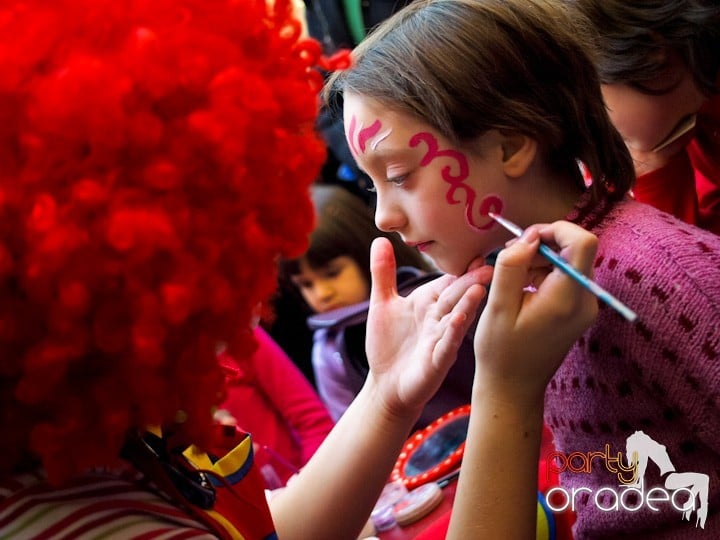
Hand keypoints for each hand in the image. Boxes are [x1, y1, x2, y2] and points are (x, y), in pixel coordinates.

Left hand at [364, 237, 490, 418]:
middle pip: (457, 296)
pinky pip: (446, 345)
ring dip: (468, 305)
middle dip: (472, 281)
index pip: (449, 280)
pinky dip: (452, 333)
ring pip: (457, 319)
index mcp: (429, 302)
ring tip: (478, 288)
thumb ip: (384, 272)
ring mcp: (441, 340)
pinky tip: (458, 321)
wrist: (385, 385)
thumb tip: (380, 238)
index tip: (477, 249)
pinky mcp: (436, 361)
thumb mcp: (382, 303)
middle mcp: (440, 319)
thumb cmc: (388, 344)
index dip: (462, 267)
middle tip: (489, 265)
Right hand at [473, 221, 598, 403]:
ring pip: (569, 261)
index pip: (583, 243)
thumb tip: (527, 237)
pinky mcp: (579, 310)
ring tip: (512, 280)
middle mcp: (586, 300)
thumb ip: (512, 266)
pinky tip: (521, 290)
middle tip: (509, 258)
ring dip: (540, 260)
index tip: (526, 238)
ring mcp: (586, 306)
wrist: (513, 387)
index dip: (556, 230)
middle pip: (575, 250)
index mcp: (567, 298)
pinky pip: (566, 277)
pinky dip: (543, 273)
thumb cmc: (501, 351)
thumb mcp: (498, 306)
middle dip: (542, 245)